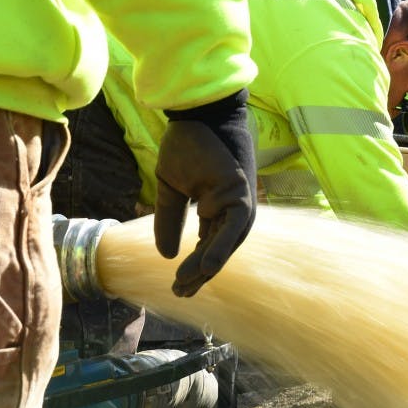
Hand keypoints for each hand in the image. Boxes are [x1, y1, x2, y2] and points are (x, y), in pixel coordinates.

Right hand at [154, 90, 256, 296]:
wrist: (197, 113)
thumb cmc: (187, 144)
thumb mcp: (172, 188)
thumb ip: (169, 219)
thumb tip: (165, 255)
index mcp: (218, 207)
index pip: (208, 245)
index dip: (194, 266)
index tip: (178, 286)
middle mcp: (233, 209)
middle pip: (220, 249)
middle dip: (201, 274)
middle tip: (182, 294)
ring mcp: (240, 201)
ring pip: (227, 243)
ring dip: (208, 267)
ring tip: (188, 286)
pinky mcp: (242, 193)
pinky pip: (234, 226)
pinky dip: (221, 247)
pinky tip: (206, 268)